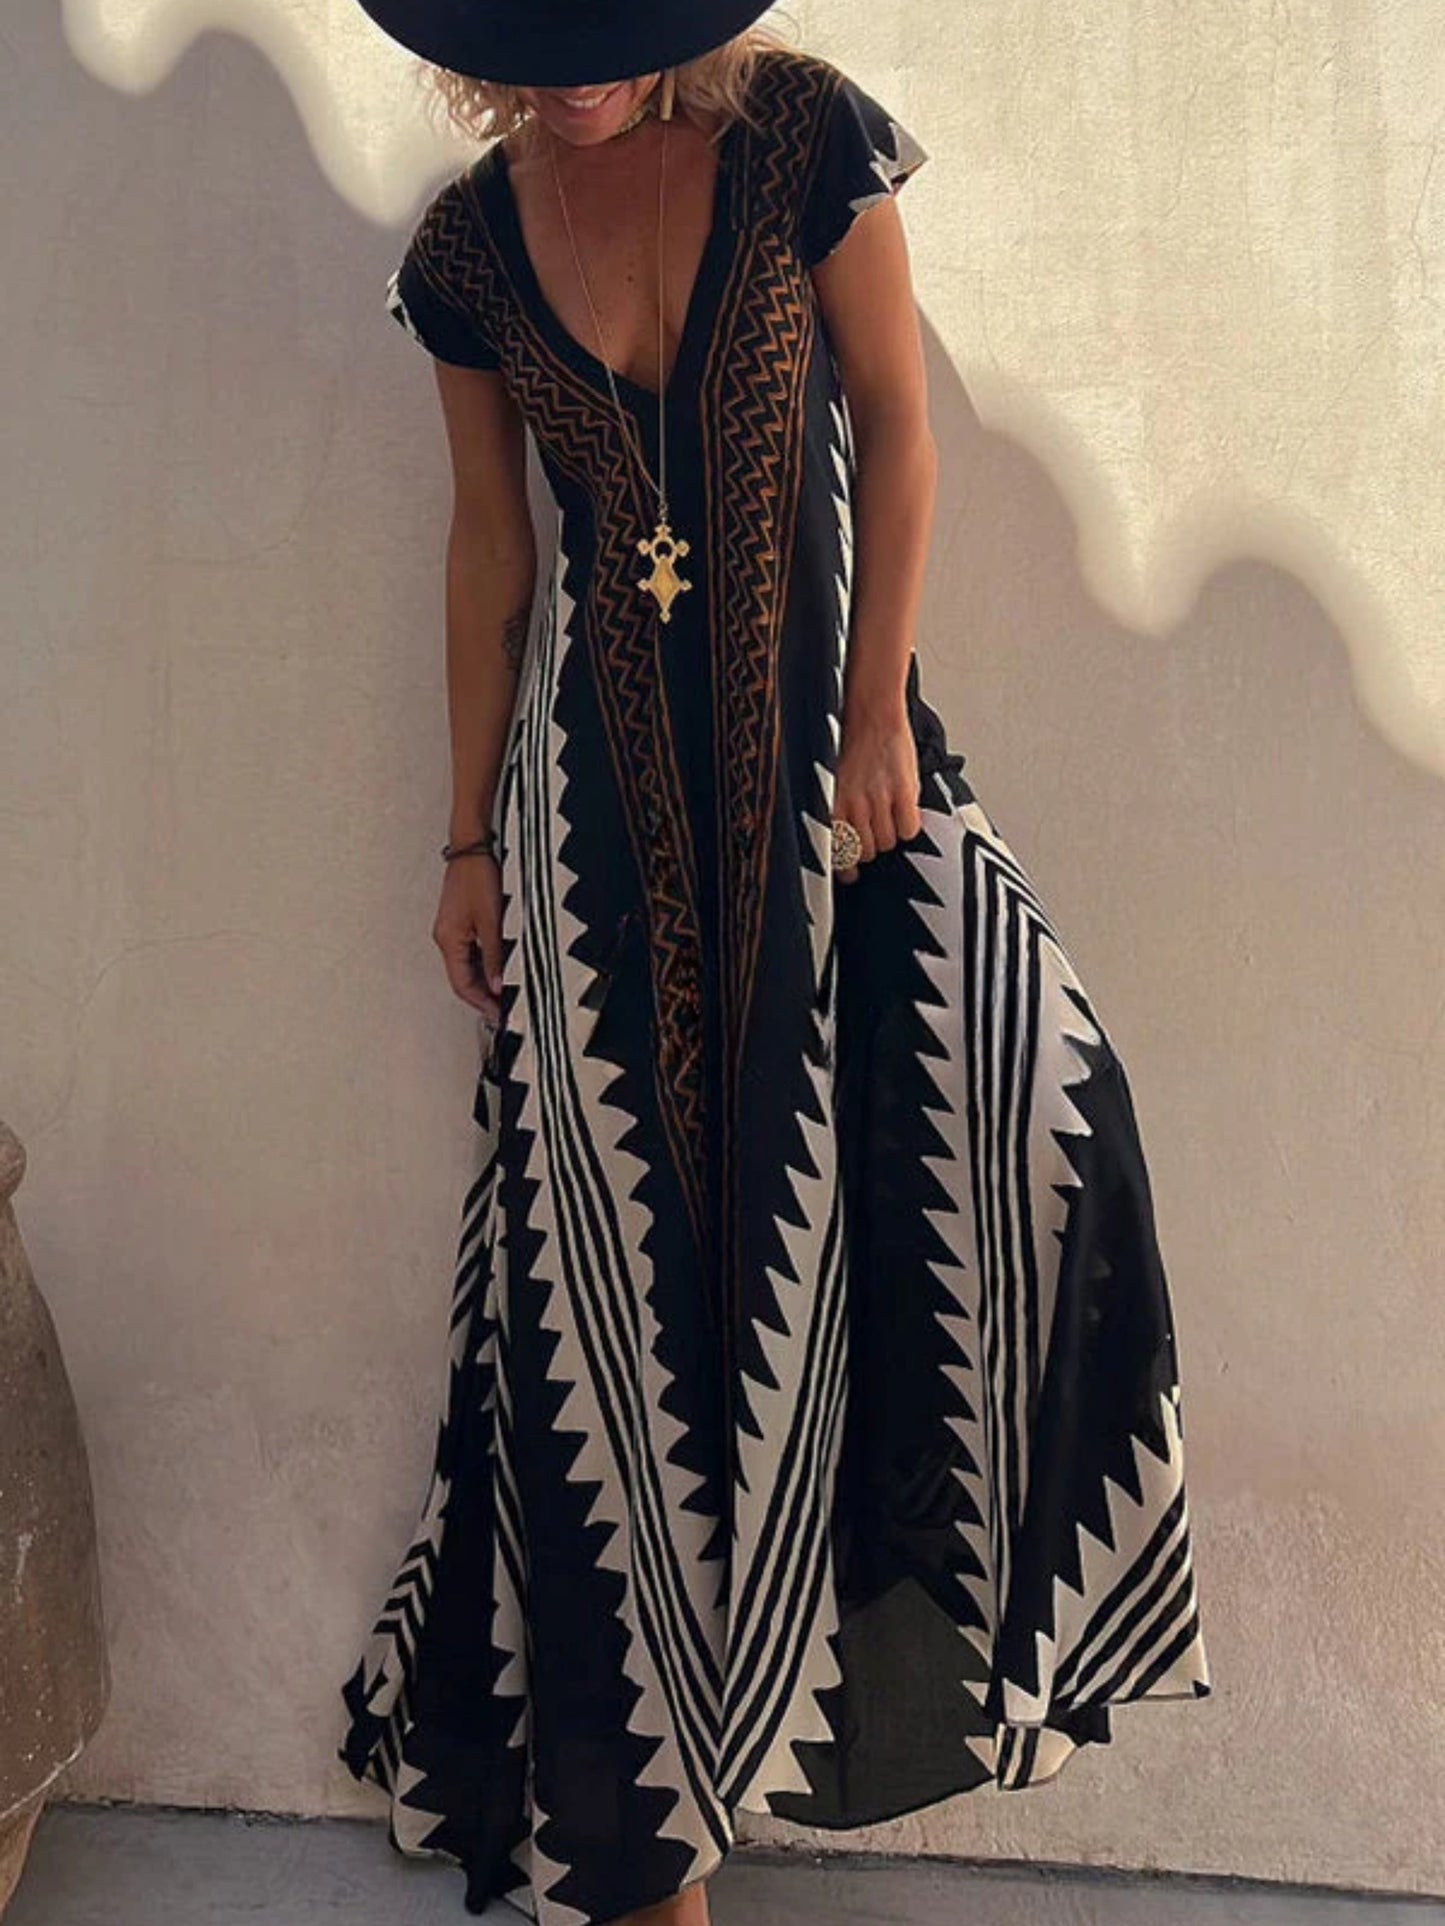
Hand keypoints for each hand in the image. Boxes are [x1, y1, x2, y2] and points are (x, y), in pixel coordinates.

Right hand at [433, 853, 503, 1021]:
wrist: (471, 849)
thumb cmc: (479, 879)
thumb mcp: (492, 921)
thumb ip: (494, 956)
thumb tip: (497, 986)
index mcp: (449, 941)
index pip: (462, 984)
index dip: (481, 1003)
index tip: (498, 1015)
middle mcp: (445, 939)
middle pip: (461, 979)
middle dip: (482, 997)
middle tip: (504, 1010)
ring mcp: (450, 931)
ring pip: (465, 967)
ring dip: (483, 982)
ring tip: (504, 995)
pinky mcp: (458, 923)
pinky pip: (468, 953)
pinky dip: (482, 966)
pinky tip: (498, 970)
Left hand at [833, 704, 922, 885]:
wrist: (871, 712)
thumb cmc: (849, 746)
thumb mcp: (833, 783)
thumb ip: (838, 813)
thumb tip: (845, 848)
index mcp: (831, 804)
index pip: (837, 854)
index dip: (846, 868)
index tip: (851, 875)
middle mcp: (852, 805)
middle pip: (867, 853)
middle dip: (871, 848)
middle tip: (874, 835)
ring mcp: (877, 799)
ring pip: (887, 843)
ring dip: (890, 835)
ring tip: (888, 815)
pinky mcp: (903, 791)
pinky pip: (908, 830)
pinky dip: (908, 825)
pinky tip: (904, 810)